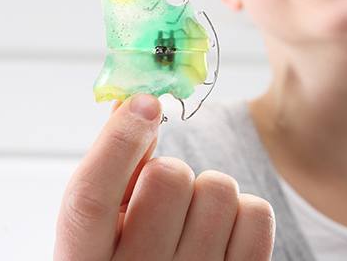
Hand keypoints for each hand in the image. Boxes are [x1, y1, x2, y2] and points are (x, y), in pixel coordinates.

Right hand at [54, 94, 274, 260]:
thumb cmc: (134, 255)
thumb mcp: (106, 226)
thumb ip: (114, 169)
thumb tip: (134, 101)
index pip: (90, 200)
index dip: (119, 141)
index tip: (144, 103)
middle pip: (168, 179)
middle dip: (173, 171)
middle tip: (169, 195)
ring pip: (218, 189)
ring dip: (209, 191)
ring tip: (195, 219)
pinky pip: (256, 214)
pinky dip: (245, 211)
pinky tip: (225, 231)